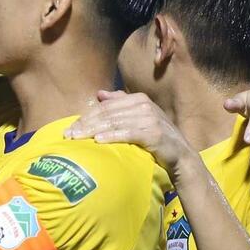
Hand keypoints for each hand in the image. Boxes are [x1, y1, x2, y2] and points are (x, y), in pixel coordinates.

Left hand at [64, 91, 197, 176]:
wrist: (181, 155)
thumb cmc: (156, 137)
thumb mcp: (140, 117)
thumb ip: (121, 103)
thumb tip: (99, 94)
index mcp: (138, 99)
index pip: (106, 107)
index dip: (86, 116)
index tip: (71, 128)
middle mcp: (144, 105)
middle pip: (107, 114)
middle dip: (85, 124)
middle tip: (69, 135)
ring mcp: (150, 118)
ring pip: (115, 123)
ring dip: (93, 131)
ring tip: (78, 138)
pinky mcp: (154, 133)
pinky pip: (128, 134)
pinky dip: (112, 136)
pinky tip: (98, 141)